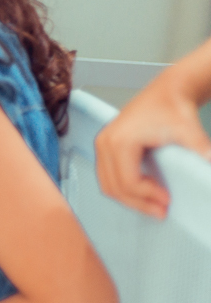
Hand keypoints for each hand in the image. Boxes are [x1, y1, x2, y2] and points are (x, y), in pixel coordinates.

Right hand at [96, 69, 210, 218]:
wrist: (167, 91)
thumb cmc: (172, 106)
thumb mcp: (188, 130)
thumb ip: (200, 148)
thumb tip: (210, 163)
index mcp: (119, 141)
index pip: (127, 181)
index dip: (147, 196)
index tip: (167, 201)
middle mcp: (105, 143)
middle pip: (113, 187)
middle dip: (138, 203)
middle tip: (160, 211)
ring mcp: (103, 144)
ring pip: (107, 185)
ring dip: (129, 199)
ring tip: (153, 205)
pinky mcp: (106, 146)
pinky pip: (107, 176)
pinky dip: (123, 189)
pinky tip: (144, 192)